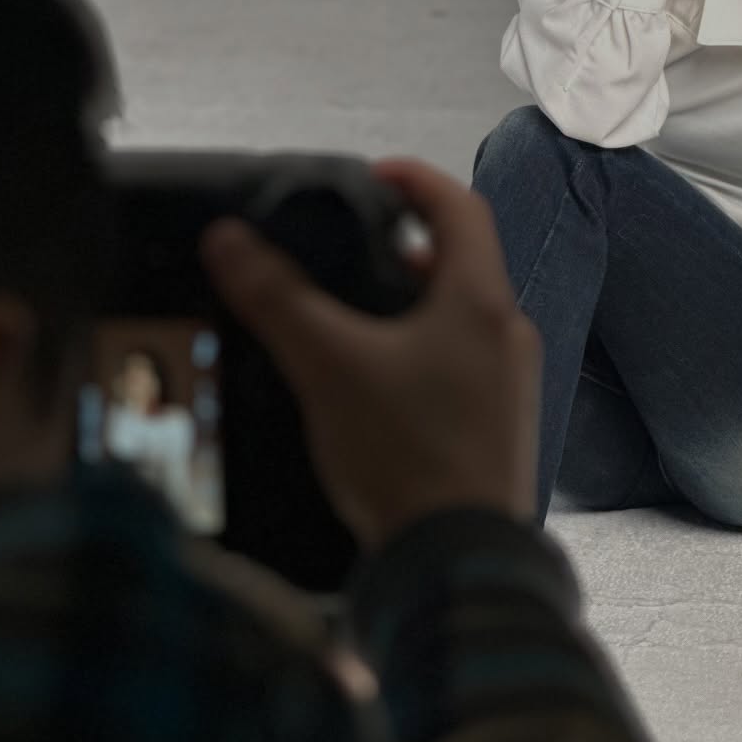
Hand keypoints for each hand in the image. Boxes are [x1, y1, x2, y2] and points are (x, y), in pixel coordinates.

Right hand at [201, 157, 541, 549]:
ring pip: (463, 315)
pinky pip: (465, 362)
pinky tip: (379, 382)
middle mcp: (508, 332)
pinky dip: (425, 349)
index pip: (460, 206)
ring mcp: (512, 383)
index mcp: (481, 300)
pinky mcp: (501, 427)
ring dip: (414, 301)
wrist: (458, 563)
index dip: (415, 179)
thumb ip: (277, 298)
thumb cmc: (405, 457)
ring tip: (355, 317)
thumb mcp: (328, 366)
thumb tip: (229, 240)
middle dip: (406, 247)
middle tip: (351, 250)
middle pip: (463, 261)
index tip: (371, 178)